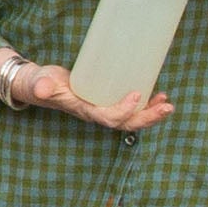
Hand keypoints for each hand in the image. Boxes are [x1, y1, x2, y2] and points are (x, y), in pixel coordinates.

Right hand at [0, 50, 172, 133]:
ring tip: (167, 104)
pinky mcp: (107, 99)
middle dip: (147, 118)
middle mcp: (97, 113)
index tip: (136, 94)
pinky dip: (146, 105)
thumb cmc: (41, 83)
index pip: (107, 118)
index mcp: (84, 111)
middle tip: (167, 107)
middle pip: (126, 124)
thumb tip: (42, 88)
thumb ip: (41, 86)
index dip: (123, 110)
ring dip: (151, 114)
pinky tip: (158, 95)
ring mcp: (104, 108)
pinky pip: (130, 109)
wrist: (41, 86)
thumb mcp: (40, 83)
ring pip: (132, 119)